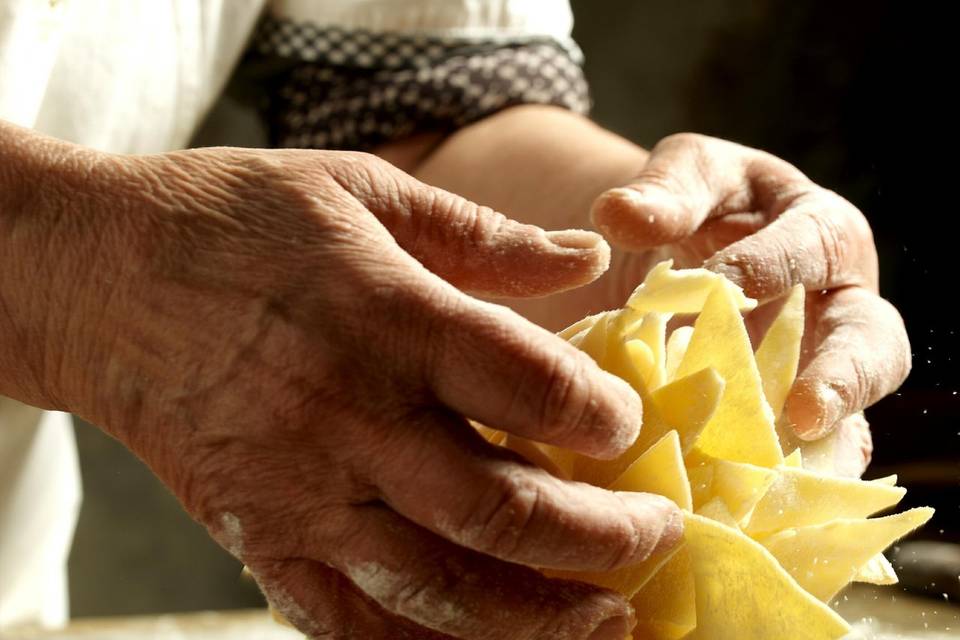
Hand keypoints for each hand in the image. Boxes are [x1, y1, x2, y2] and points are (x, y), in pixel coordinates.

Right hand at [11, 140, 683, 638]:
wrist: (98, 279)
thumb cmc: (236, 221)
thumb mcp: (362, 189)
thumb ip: (484, 233)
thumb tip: (589, 257)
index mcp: (384, 316)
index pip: (528, 387)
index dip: (602, 416)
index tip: (631, 428)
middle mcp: (347, 415)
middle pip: (500, 509)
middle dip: (601, 539)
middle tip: (657, 537)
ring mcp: (299, 490)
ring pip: (438, 589)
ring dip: (537, 619)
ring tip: (608, 619)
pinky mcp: (257, 536)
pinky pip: (348, 621)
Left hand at [591, 133, 909, 472]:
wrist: (675, 251)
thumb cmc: (691, 204)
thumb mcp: (685, 177)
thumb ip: (664, 191)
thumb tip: (615, 216)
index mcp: (820, 233)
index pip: (811, 247)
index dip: (770, 268)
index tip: (720, 289)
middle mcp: (836, 308)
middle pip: (872, 344)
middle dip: (845, 377)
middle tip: (807, 411)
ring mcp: (816, 371)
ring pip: (848, 419)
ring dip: (817, 453)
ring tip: (779, 484)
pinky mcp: (787, 421)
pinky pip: (798, 460)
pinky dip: (775, 486)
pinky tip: (738, 511)